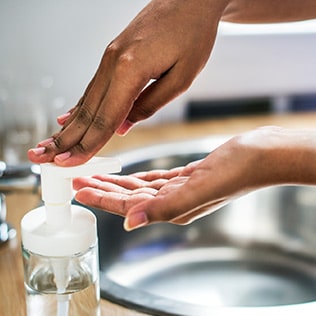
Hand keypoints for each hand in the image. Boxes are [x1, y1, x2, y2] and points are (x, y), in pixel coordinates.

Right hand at [28, 0, 228, 165]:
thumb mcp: (181, 77)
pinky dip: (78, 106)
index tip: (68, 162)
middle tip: (44, 158)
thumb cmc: (192, 35)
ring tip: (50, 143)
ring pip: (85, 101)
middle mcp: (112, 63)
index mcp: (130, 69)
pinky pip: (92, 88)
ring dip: (68, 127)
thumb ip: (150, 104)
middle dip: (66, 140)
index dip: (86, 145)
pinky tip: (67, 117)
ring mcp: (109, 58)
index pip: (105, 119)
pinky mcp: (112, 56)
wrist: (191, 0)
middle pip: (87, 112)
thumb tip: (123, 127)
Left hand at [74, 127, 315, 230]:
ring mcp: (180, 190)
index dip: (103, 199)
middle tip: (80, 181)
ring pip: (139, 188)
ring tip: (97, 176)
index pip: (129, 206)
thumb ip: (166, 208)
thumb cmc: (236, 171)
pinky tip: (128, 175)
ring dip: (117, 182)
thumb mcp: (200, 189)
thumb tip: (131, 223)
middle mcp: (174, 202)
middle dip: (103, 190)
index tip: (81, 191)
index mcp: (173, 208)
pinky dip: (138, 177)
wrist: (259, 156)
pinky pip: (155, 180)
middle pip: (129, 198)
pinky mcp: (186, 178)